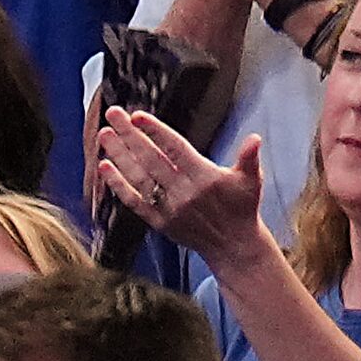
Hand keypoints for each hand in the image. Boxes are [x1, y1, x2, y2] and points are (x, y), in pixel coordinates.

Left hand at [95, 107, 264, 264]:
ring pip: (138, 178)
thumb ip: (249, 158)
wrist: (233, 245)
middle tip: (113, 114)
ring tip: (105, 135)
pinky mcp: (159, 222)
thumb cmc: (242, 208)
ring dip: (119, 155)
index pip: (175, 149)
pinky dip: (118, 184)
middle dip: (130, 135)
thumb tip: (254, 139)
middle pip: (150, 159)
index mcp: (205, 177)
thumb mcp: (251, 180)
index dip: (156, 131)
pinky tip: (105, 167)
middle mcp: (183, 192)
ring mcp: (168, 208)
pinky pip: (133, 201)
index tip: (138, 116)